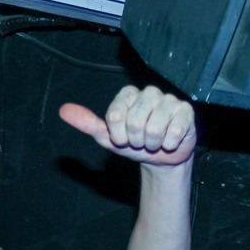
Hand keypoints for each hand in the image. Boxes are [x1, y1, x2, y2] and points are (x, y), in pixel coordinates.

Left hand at [59, 85, 195, 165]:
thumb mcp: (107, 137)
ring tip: (154, 141)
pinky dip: (168, 144)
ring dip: (152, 144)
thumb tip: (63, 110)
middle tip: (140, 141)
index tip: (123, 139)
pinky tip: (169, 141)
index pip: (115, 117)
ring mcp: (169, 100)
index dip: (118, 136)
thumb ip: (87, 123)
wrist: (160, 157)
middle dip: (136, 141)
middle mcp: (149, 92)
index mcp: (128, 94)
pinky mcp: (186, 111)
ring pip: (154, 128)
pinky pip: (174, 132)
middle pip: (135, 123)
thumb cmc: (132, 143)